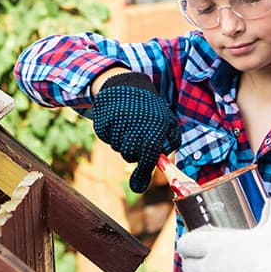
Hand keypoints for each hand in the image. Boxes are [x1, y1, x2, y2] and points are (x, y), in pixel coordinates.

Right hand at [91, 71, 181, 192]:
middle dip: (134, 153)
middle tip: (136, 140)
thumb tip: (152, 176)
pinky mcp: (103, 120)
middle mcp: (137, 123)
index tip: (139, 183)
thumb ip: (166, 149)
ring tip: (129, 125)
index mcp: (156, 124)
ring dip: (122, 142)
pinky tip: (118, 121)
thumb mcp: (167, 124)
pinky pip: (106, 138)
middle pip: (130, 154)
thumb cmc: (151, 111)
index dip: (144, 170)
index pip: (148, 154)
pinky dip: (112, 134)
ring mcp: (118, 121)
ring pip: (117, 147)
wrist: (128, 87)